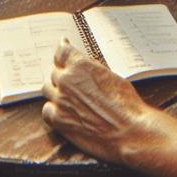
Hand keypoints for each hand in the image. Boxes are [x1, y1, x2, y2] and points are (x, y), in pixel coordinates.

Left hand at [42, 39, 153, 164]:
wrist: (129, 130)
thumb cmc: (125, 103)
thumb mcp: (110, 75)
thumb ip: (92, 68)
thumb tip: (85, 66)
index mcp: (79, 66)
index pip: (62, 52)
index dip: (62, 48)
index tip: (62, 45)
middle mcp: (66, 81)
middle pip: (55, 72)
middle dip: (63, 74)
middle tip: (72, 79)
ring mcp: (60, 101)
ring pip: (48, 89)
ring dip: (56, 90)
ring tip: (66, 94)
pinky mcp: (59, 121)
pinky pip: (47, 110)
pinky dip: (52, 108)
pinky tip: (60, 109)